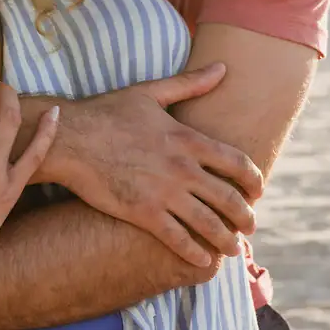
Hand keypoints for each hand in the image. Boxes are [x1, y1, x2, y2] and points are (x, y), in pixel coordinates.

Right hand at [45, 63, 263, 267]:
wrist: (71, 139)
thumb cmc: (107, 112)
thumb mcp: (151, 92)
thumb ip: (190, 83)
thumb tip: (223, 67)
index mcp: (188, 139)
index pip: (236, 163)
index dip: (254, 179)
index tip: (258, 190)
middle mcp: (182, 168)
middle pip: (229, 198)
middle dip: (245, 216)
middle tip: (251, 226)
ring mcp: (164, 192)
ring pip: (208, 223)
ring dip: (226, 239)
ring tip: (234, 249)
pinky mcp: (143, 213)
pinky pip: (177, 238)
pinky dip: (194, 253)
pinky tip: (203, 262)